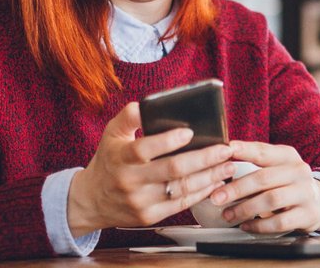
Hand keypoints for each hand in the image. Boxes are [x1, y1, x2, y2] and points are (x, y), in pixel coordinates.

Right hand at [67, 102, 234, 236]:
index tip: (190, 131)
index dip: (167, 140)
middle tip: (224, 150)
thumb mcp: (111, 134)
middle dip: (203, 159)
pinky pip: (180, 205)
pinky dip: (201, 193)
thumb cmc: (108, 161)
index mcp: (120, 157)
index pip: (144, 148)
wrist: (92, 200)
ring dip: (209, 177)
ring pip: (181, 189)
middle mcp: (130, 181)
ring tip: (228, 165)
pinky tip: (215, 182)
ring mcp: (140, 201)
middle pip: (172, 170)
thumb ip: (129, 116)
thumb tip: (149, 103)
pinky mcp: (149, 216)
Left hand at [208, 141, 319, 232]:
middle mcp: (299, 172)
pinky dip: (259, 225)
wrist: (319, 203)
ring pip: (271, 200)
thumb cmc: (286, 183)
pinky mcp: (309, 214)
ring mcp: (306, 193)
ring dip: (245, 209)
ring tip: (228, 214)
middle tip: (216, 197)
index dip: (243, 150)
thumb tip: (218, 161)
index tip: (225, 150)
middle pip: (263, 178)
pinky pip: (280, 222)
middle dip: (236, 189)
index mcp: (287, 156)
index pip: (263, 151)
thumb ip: (253, 163)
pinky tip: (246, 226)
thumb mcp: (275, 168)